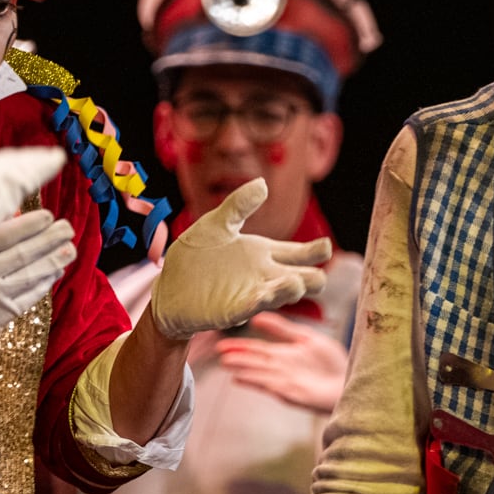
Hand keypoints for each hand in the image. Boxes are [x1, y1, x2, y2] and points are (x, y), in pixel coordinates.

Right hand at [0, 209, 75, 362]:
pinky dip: (43, 284)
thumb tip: (3, 214)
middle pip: (24, 252)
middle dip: (50, 238)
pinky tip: (54, 272)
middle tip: (68, 228)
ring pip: (30, 274)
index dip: (32, 223)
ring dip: (54, 259)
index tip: (48, 216)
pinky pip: (26, 298)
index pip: (7, 232)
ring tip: (70, 249)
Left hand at [147, 179, 330, 340]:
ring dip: (291, 290)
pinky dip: (262, 300)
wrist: (168, 288)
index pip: (299, 253)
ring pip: (284, 294)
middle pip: (304, 278)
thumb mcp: (215, 225)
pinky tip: (265, 294)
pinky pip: (254, 306)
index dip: (317, 251)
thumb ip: (238, 206)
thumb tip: (263, 183)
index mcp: (263, 253)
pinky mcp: (234, 309)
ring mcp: (252, 294)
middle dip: (314, 278)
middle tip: (316, 275)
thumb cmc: (194, 257)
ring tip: (294, 282)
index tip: (325, 246)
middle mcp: (264, 275)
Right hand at [215, 311, 348, 412]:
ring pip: (259, 372)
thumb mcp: (307, 338)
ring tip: (226, 363)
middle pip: (255, 361)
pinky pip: (270, 385)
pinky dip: (256, 381)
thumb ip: (284, 329)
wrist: (351, 380)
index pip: (257, 349)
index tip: (222, 344)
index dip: (240, 347)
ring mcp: (285, 381)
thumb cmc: (333, 362)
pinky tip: (242, 378)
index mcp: (284, 355)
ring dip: (243, 369)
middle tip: (219, 351)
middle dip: (238, 357)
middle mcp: (281, 368)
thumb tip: (258, 317)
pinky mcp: (292, 393)